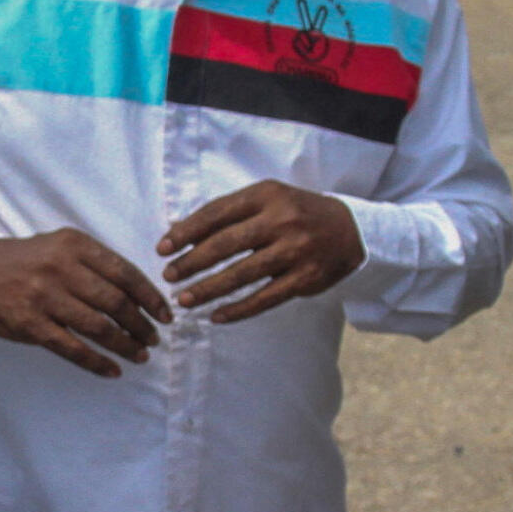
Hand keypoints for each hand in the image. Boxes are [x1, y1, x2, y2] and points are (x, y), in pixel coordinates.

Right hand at [0, 230, 170, 377]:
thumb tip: (140, 295)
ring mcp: (45, 297)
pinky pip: (72, 348)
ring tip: (140, 355)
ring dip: (125, 345)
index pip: (124, 272)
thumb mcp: (62, 246)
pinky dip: (97, 363)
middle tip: (154, 338)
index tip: (165, 314)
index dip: (150, 296)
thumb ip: (96, 264)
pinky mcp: (31, 324)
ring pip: (98, 327)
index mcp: (75, 245)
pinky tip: (112, 370)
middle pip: (115, 301)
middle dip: (141, 324)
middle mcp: (61, 268)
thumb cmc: (29, 261)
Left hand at [156, 181, 362, 323]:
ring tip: (184, 300)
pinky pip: (265, 298)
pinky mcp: (305, 278)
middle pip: (225, 244)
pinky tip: (216, 316)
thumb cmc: (296, 212)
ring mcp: (295, 250)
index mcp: (266, 195)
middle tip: (169, 278)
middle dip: (191, 263)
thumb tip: (178, 230)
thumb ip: (227, 212)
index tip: (162, 248)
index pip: (216, 213)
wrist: (350, 229)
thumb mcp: (267, 199)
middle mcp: (281, 220)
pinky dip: (238, 310)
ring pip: (241, 275)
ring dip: (208, 290)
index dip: (186, 232)